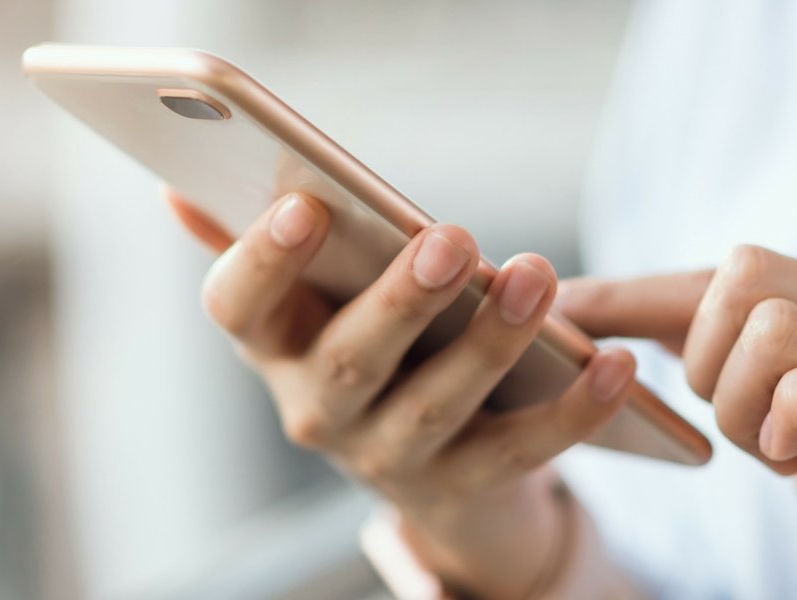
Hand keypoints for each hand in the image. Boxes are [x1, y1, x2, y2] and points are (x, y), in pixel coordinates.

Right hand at [167, 190, 631, 597]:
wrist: (435, 470)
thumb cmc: (371, 344)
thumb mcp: (313, 298)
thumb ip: (254, 237)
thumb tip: (180, 183)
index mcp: (274, 346)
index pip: (237, 307)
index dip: (263, 260)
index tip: (306, 206)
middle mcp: (316, 412)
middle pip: (348, 361)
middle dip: (400, 300)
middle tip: (453, 237)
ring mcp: (389, 459)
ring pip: (435, 407)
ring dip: (489, 345)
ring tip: (537, 280)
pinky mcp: (465, 488)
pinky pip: (522, 451)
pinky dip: (574, 410)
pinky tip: (616, 363)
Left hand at [559, 246, 796, 598]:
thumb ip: (764, 364)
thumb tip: (654, 320)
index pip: (733, 272)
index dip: (638, 294)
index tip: (566, 311)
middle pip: (744, 269)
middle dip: (707, 357)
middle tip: (750, 434)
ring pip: (769, 320)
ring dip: (745, 405)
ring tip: (789, 459)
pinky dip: (791, 424)